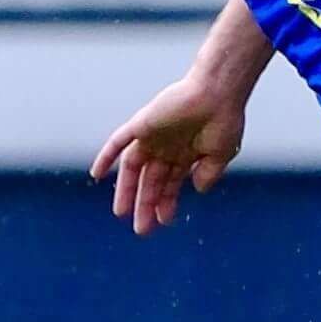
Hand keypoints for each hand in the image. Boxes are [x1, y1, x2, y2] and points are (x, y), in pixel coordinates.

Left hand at [92, 59, 251, 234]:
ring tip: (121, 213)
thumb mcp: (221, 154)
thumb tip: (197, 190)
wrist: (218, 92)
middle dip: (146, 204)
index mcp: (185, 153)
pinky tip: (96, 174)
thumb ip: (208, 173)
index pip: (170, 182)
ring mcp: (153, 135)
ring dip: (126, 189)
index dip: (166, 202)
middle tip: (141, 229)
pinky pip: (118, 141)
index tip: (164, 221)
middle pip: (150, 180)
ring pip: (133, 166)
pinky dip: (106, 156)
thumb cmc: (224, 119)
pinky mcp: (142, 124)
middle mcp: (166, 145)